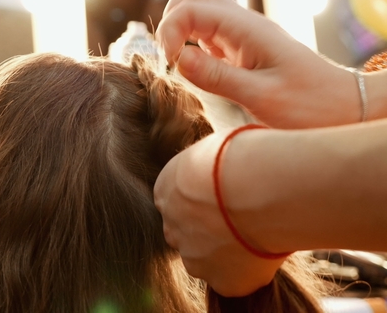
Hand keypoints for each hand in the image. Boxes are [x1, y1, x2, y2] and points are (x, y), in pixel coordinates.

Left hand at [154, 132, 285, 296]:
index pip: (176, 204)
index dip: (202, 203)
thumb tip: (218, 166)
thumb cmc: (238, 158)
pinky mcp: (222, 282)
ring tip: (258, 232)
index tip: (224, 199)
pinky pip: (235, 279)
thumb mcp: (211, 150)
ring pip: (207, 260)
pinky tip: (266, 249)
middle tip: (240, 219)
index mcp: (165, 192)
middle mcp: (171, 227)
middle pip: (186, 235)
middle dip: (208, 231)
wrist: (256, 187)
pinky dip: (249, 269)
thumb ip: (205, 168)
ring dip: (227, 251)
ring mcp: (194, 258)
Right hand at [156, 0, 359, 128]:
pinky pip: (208, 34)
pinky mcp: (241, 50)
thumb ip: (216, 77)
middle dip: (171, 18)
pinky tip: (196, 70)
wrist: (342, 108)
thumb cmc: (310, 105)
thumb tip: (179, 59)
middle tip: (171, 55)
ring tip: (179, 63)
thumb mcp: (261, 96)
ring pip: (199, 10)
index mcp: (248, 29)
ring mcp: (241, 36)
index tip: (170, 64)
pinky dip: (191, 45)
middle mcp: (243, 25)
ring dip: (180, 29)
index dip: (170, 31)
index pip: (192, 8)